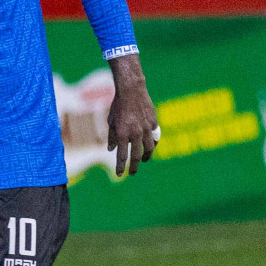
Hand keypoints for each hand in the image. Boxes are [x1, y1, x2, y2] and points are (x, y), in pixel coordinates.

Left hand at [106, 53, 157, 176]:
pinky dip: (153, 144)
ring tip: (144, 160)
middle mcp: (135, 133)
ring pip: (149, 148)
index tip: (120, 174)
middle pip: (137, 156)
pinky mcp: (154, 123)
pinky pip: (154, 138)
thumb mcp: (111, 122)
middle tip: (133, 173)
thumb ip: (112, 137)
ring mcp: (146, 129)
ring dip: (146, 156)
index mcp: (123, 134)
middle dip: (134, 166)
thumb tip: (112, 150)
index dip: (121, 167)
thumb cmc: (118, 106)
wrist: (132, 91)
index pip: (122, 156)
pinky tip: (150, 147)